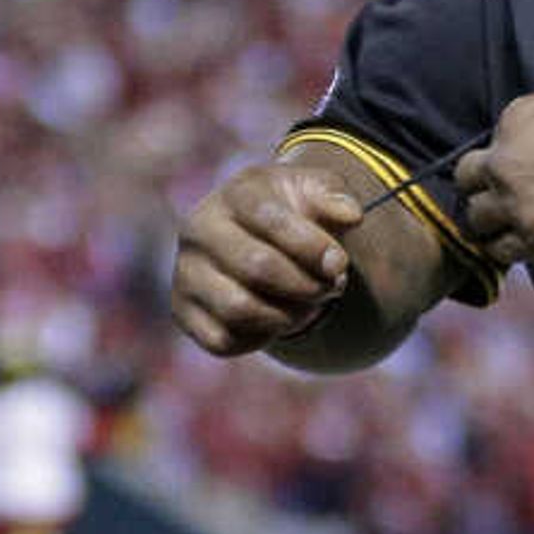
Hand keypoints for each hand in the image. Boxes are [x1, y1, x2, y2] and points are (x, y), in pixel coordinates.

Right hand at [172, 161, 367, 356]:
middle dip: (308, 285)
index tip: (339, 263)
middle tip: (330, 287)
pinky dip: (261, 338)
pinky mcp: (182, 311)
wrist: (256, 236)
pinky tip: (276, 319)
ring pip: (239, 309)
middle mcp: (198, 231)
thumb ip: (336, 196)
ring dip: (289, 316)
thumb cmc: (293, 213)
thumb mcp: (316, 192)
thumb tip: (351, 215)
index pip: (271, 219)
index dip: (313, 246)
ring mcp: (185, 273)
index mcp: (235, 195)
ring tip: (308, 305)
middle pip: (258, 268)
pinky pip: (223, 341)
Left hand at [458, 90, 533, 271]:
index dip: (510, 159)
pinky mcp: (531, 240)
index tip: (526, 172)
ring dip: (493, 223)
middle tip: (507, 200)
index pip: (494, 142)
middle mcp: (505, 160)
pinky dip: (509, 248)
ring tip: (514, 228)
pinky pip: (500, 250)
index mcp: (518, 120)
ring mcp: (514, 203)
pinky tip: (527, 246)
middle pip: (468, 179)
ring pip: (477, 218)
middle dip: (484, 188)